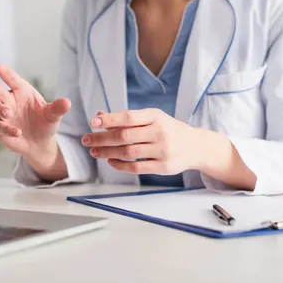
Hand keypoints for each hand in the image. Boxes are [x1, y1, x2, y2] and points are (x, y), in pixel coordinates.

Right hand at [0, 64, 70, 168]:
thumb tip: (67, 103)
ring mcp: (2, 114)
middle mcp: (10, 100)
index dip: (6, 73)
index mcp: (22, 91)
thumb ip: (57, 108)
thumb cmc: (45, 123)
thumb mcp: (53, 115)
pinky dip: (6, 128)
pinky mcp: (0, 128)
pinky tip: (17, 132)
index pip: (12, 79)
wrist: (40, 143)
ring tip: (8, 112)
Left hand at [81, 109, 203, 174]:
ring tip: (94, 151)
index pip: (129, 117)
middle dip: (102, 138)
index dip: (109, 119)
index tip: (93, 122)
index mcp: (156, 116)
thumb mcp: (151, 119)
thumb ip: (126, 118)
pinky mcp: (164, 166)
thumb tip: (99, 115)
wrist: (196, 146)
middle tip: (86, 140)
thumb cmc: (168, 129)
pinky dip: (120, 164)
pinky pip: (136, 167)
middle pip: (125, 136)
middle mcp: (160, 132)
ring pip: (128, 152)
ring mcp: (163, 150)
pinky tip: (110, 160)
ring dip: (107, 152)